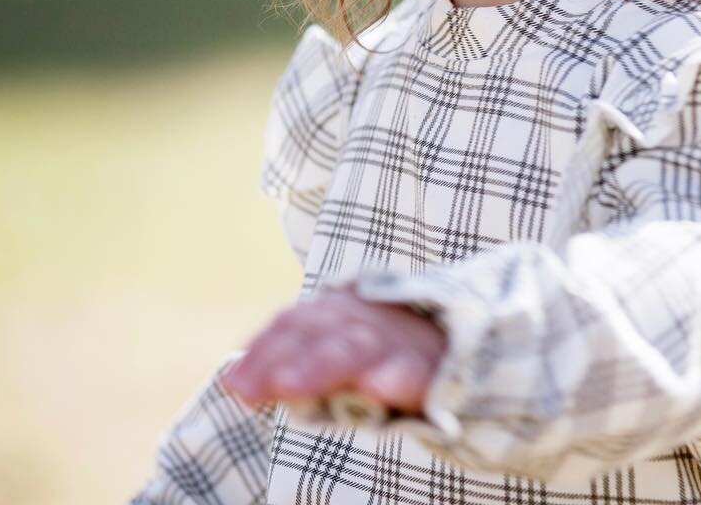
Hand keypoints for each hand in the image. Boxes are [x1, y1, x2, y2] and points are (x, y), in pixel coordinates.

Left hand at [223, 285, 446, 416]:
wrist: (468, 347)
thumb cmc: (390, 357)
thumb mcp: (341, 355)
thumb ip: (297, 365)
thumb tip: (232, 380)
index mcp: (342, 310)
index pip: (295, 323)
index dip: (263, 350)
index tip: (233, 384)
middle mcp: (367, 318)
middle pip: (318, 333)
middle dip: (280, 359)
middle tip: (244, 389)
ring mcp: (398, 341)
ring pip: (354, 349)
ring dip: (319, 366)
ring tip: (287, 387)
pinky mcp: (430, 367)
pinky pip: (411, 371)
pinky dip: (394, 376)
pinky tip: (376, 386)